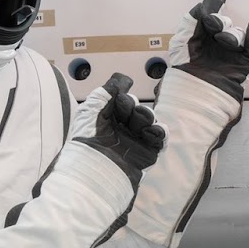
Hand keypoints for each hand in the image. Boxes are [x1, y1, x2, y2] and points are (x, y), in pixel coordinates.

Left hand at [73, 73, 166, 188]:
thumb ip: (107, 91)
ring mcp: (136, 140)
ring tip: (140, 124)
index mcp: (110, 119)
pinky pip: (161, 137)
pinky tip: (149, 132)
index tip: (118, 101)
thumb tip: (123, 78)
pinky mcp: (147, 152)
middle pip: (139, 109)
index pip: (125, 101)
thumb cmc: (88, 139)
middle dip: (134, 108)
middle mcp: (123, 129)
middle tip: (126, 115)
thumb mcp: (91, 109)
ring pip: (151, 120)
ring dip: (147, 117)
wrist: (94, 169)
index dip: (124, 99)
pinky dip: (159, 131)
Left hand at [165, 0, 248, 99]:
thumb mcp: (181, 40)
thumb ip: (192, 20)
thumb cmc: (185, 72)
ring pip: (238, 34)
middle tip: (213, 26)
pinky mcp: (244, 63)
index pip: (210, 15)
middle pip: (225, 23)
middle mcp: (216, 45)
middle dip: (219, 21)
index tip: (219, 0)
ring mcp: (231, 54)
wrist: (196, 95)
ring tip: (223, 42)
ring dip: (231, 34)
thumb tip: (206, 6)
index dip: (214, 5)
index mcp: (200, 38)